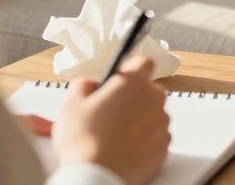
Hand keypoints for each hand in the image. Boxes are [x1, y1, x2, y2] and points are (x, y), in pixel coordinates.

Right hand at [53, 56, 170, 184]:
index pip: (143, 61)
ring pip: (152, 112)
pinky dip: (143, 138)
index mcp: (133, 83)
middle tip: (109, 110)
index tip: (119, 77)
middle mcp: (154, 100)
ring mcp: (161, 124)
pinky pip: (155, 134)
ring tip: (114, 133)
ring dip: (138, 117)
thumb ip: (83, 84)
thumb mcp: (70, 104)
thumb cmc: (83, 142)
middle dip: (132, 96)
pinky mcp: (163, 146)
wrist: (97, 178)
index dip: (130, 68)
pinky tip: (123, 146)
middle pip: (148, 89)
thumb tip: (91, 84)